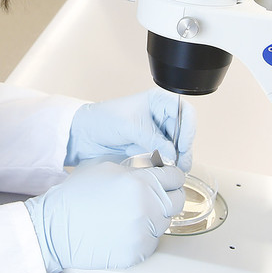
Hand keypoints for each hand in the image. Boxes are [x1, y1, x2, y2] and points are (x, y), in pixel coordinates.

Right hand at [24, 161, 185, 272]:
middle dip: (167, 196)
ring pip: (166, 222)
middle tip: (151, 196)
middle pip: (177, 201)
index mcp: (141, 183)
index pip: (176, 177)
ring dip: (155, 216)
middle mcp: (147, 208)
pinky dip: (144, 235)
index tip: (166, 179)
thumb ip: (137, 169)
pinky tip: (124, 228)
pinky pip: (153, 241)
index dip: (170, 176)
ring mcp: (144, 233)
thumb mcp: (106, 168)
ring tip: (130, 213)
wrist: (56, 228)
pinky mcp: (139, 253)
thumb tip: (155, 170)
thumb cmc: (75, 197)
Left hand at [66, 89, 195, 170]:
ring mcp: (155, 133)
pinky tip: (161, 170)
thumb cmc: (102, 119)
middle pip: (183, 132)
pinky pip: (164, 157)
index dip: (187, 128)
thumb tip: (172, 155)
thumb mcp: (129, 127)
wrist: (84, 135)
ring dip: (176, 159)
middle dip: (183, 149)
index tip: (182, 145)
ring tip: (173, 170)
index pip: (184, 112)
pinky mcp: (149, 148)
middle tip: (181, 165)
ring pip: (175, 147)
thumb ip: (152, 139)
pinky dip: (165, 164)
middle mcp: (160, 116)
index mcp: (158, 101)